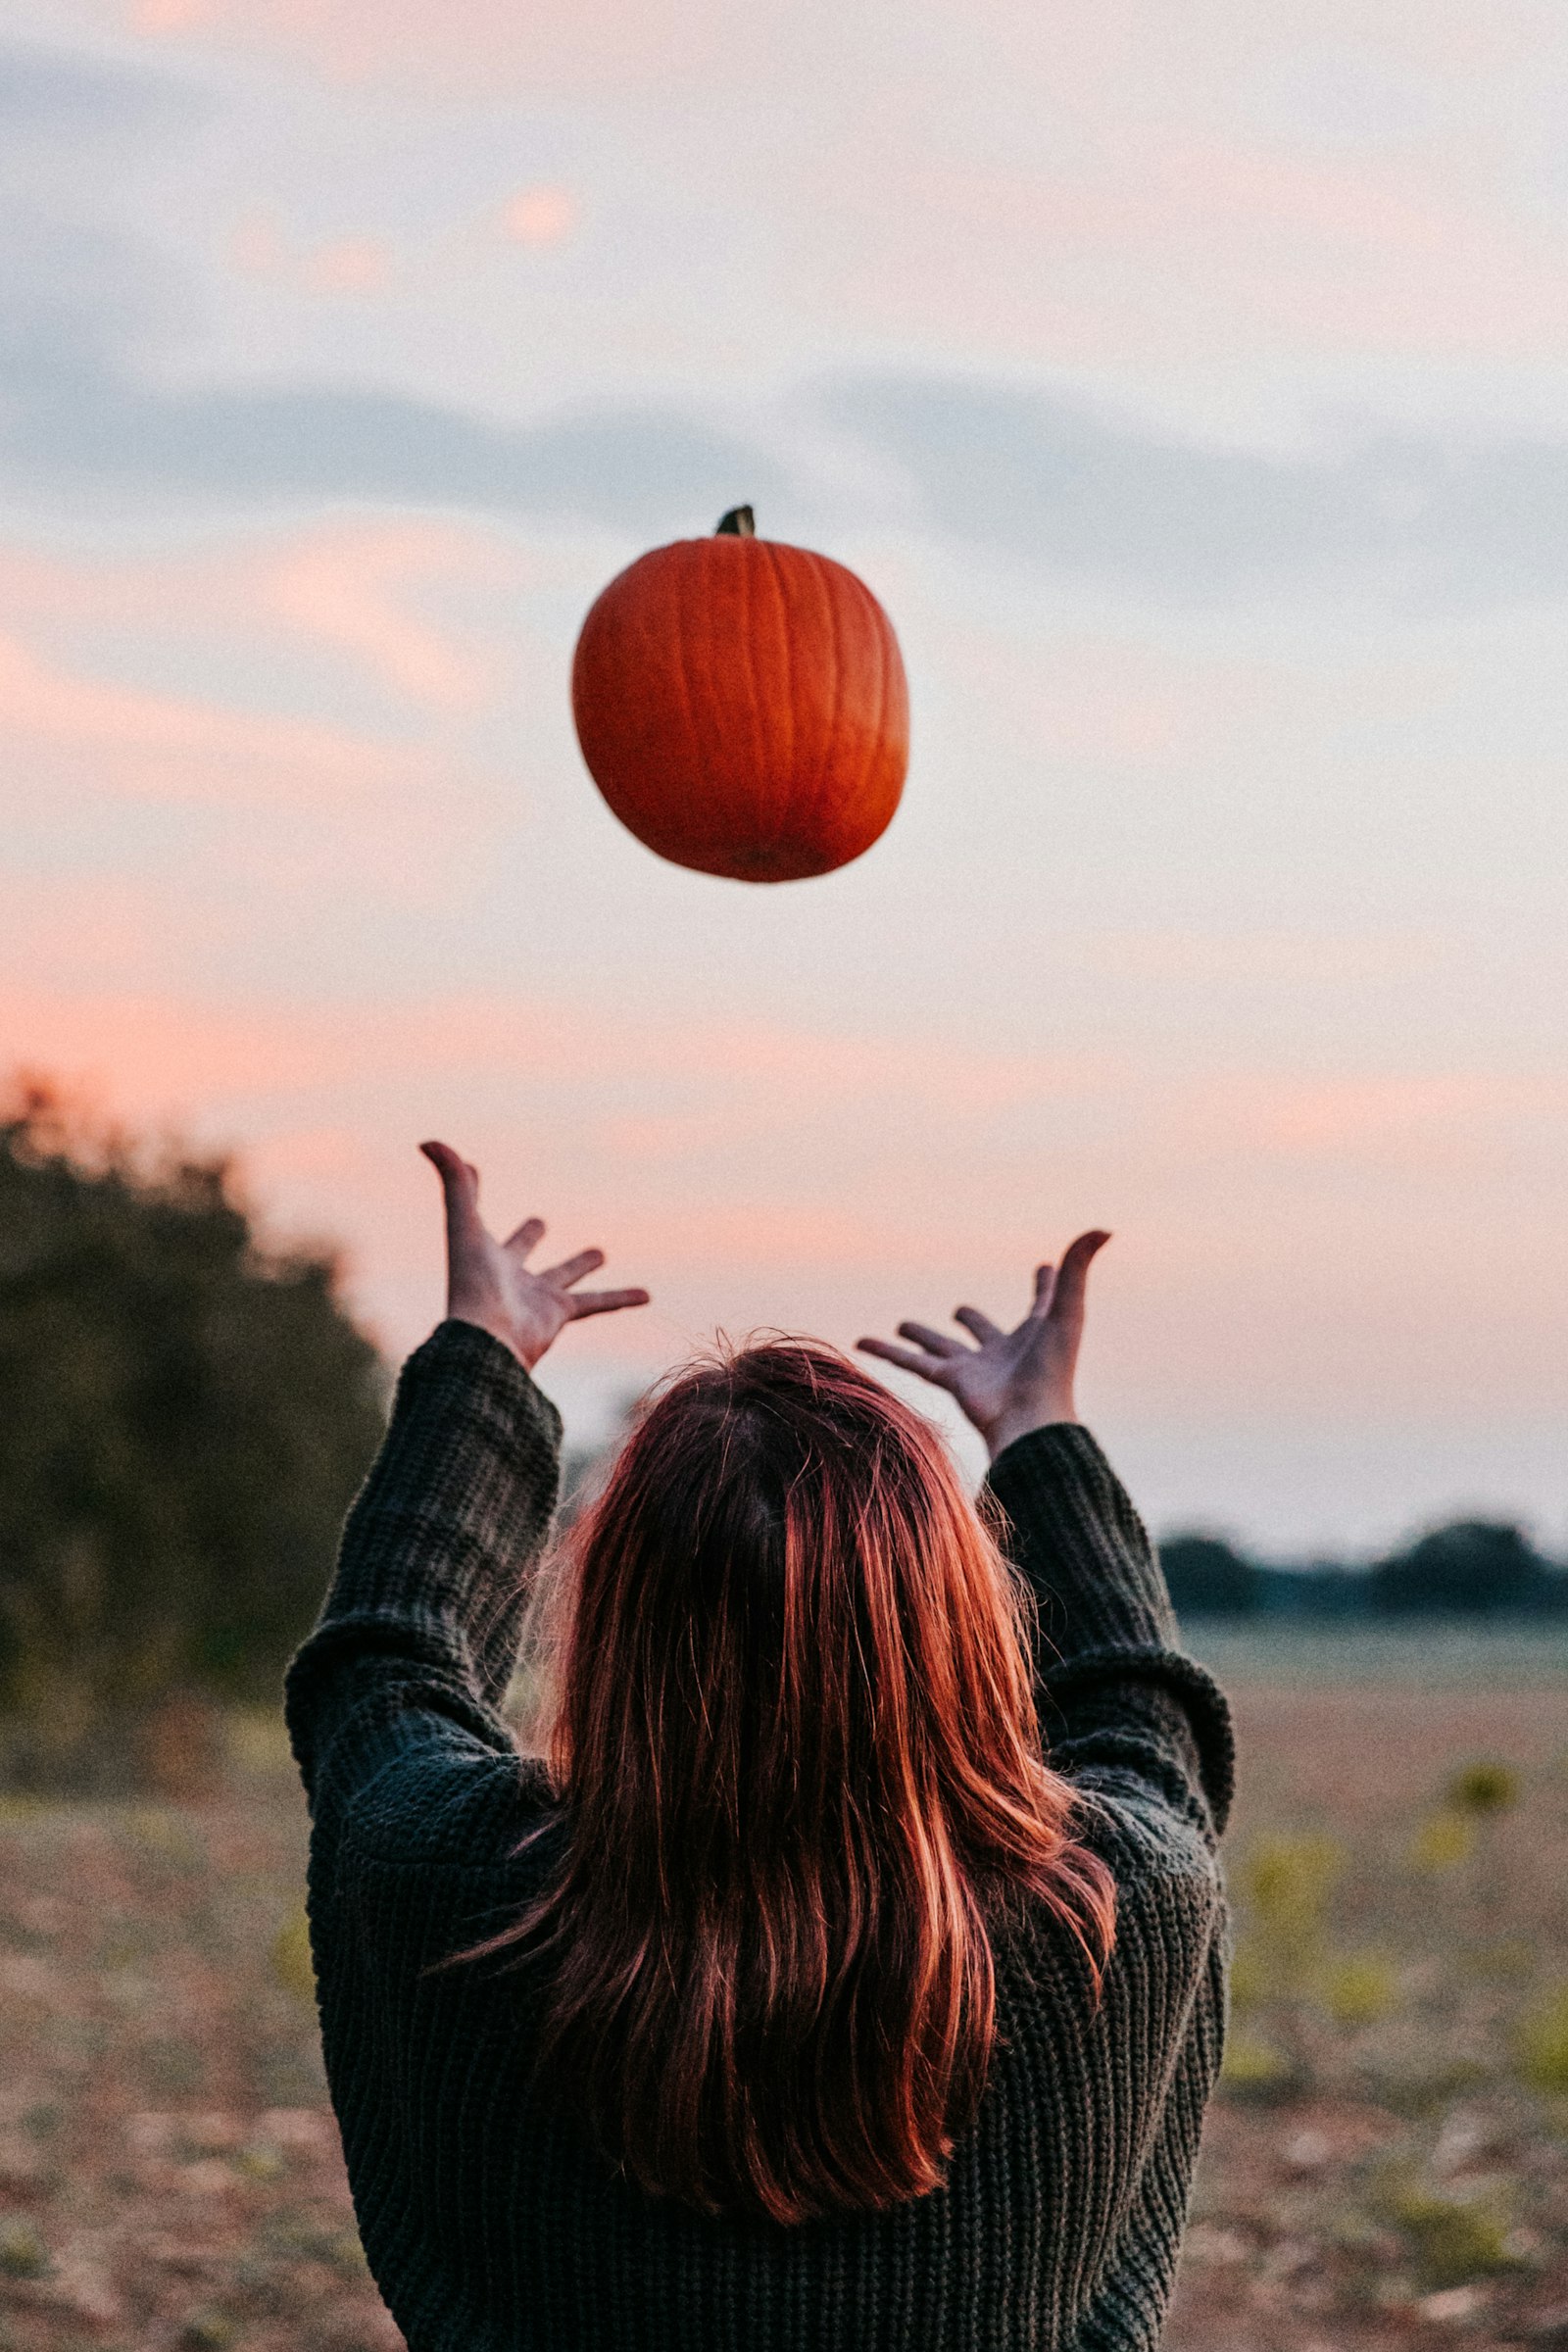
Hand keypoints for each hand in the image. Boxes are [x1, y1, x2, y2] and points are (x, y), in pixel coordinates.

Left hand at [421, 1140, 649, 1370]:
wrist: (489, 1340)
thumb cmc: (474, 1283)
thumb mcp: (464, 1225)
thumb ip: (454, 1185)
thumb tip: (428, 1141)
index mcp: (482, 1253)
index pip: (476, 1215)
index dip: (471, 1190)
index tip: (472, 1169)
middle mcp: (508, 1276)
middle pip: (521, 1251)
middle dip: (529, 1237)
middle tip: (539, 1223)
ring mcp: (535, 1297)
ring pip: (564, 1278)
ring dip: (581, 1266)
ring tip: (600, 1254)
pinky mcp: (560, 1314)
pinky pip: (596, 1304)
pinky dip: (620, 1299)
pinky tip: (647, 1296)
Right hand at [857, 1231, 1109, 1461]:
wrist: (1028, 1420)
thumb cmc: (1053, 1370)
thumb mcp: (1067, 1311)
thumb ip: (1079, 1268)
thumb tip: (1105, 1228)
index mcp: (1036, 1335)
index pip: (1041, 1304)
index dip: (1046, 1287)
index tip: (1047, 1269)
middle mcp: (1003, 1352)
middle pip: (983, 1332)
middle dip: (972, 1321)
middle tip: (961, 1312)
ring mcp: (974, 1369)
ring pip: (940, 1347)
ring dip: (922, 1336)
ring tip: (903, 1324)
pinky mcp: (949, 1381)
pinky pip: (912, 1362)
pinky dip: (887, 1352)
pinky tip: (863, 1341)